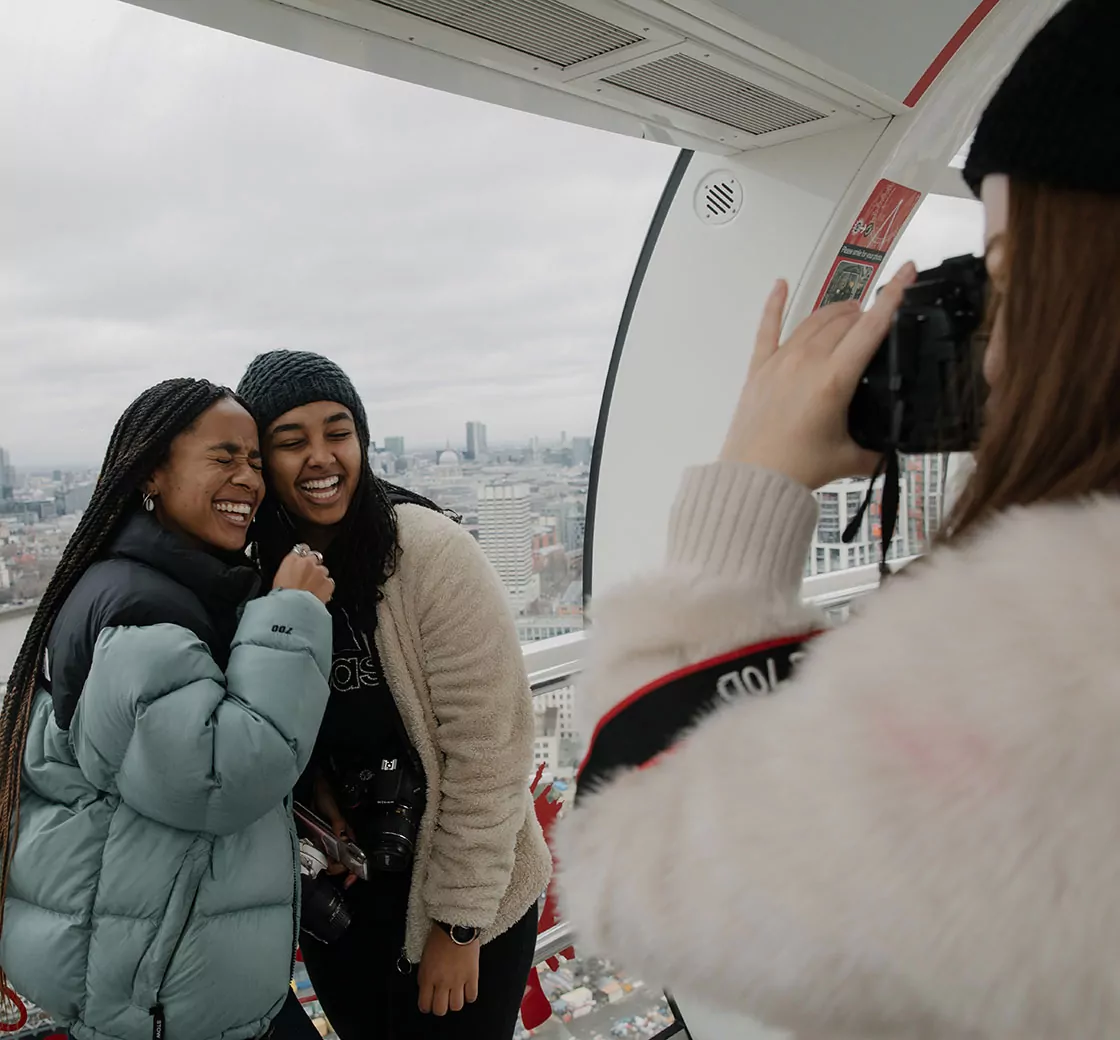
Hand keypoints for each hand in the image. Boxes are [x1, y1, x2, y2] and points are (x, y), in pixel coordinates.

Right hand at [273, 544, 333, 603]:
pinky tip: (319, 594)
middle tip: (308, 576)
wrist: (293, 608)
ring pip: (323, 570)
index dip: (303, 555)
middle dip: (313, 565)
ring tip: (313, 588)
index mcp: (291, 559)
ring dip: (320, 577)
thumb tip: (291, 573)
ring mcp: (319, 572)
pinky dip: (326, 587)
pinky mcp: (328, 583)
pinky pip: (329, 582)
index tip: (303, 560)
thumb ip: (288, 571)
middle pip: (315, 557)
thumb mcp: (278, 579)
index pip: (301, 549)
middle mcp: (307, 562)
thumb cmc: (281, 597)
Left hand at [314, 772, 356, 888]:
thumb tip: (341, 838)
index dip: (355, 869)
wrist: (316, 787)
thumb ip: (337, 823)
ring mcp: (331, 838)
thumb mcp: (333, 809)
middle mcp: (342, 837)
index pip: (356, 854)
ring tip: (326, 868)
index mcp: (348, 832)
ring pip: (335, 857)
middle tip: (331, 871)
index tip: (349, 880)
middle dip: (340, 869)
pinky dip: (324, 859)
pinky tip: (321, 861)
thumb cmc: (327, 795)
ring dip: (332, 865)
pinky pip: (325, 852)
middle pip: (345, 860)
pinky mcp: (322, 836)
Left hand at [417, 926, 479, 1015]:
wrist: (456, 926)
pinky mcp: (472, 976)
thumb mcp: (424, 958)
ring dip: (455, 1002)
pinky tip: (466, 989)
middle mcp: (443, 982)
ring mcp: (459, 980)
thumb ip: (424, 976)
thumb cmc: (439, 938)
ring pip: (457, 1006)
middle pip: (441, 1010)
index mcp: (428, 977)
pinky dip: (469, 996)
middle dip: (440, 1007)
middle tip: (442, 1000)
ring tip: (455, 994)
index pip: (424, 1005)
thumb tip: (426, 989)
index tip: (428, 1003)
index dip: (426, 1006)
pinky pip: (471, 996)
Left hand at [719, 264, 917, 489]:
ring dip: (836, 312)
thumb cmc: (800, 468)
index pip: (871, 328)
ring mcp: (780, 361)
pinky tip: (780, 284)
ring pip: (813, 320)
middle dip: (866, 314)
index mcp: (834, 378)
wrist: (753, 479)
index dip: (893, 296)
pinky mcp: (758, 369)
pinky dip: (774, 305)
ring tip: (851, 312)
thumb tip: (895, 448)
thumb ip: (877, 450)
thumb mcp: (849, 459)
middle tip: (879, 321)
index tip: (908, 272)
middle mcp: (807, 361)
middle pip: (844, 321)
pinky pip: (767, 328)